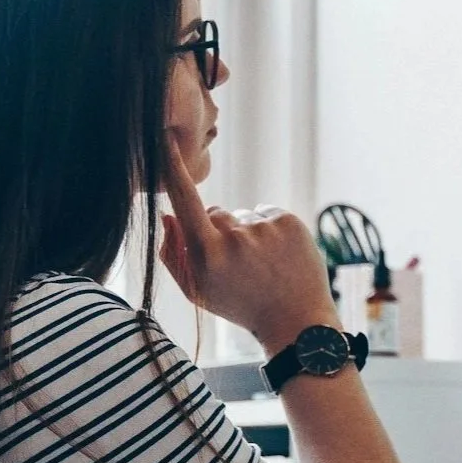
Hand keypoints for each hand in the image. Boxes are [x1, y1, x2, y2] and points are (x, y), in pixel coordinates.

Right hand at [159, 139, 335, 352]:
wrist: (296, 323)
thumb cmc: (240, 307)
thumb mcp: (198, 291)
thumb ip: (173, 255)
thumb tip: (166, 216)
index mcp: (209, 255)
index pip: (185, 201)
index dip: (173, 169)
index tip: (165, 139)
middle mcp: (236, 237)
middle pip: (215, 213)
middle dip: (220, 231)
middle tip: (239, 266)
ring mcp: (265, 228)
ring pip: (242, 215)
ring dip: (247, 234)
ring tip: (262, 266)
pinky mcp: (289, 221)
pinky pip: (265, 213)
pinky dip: (268, 230)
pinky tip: (276, 257)